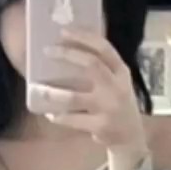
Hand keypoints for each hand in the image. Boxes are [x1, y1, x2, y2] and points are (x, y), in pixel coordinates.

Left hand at [29, 29, 147, 155]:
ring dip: (54, 94)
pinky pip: (72, 119)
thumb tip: (71, 48)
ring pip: (74, 97)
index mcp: (122, 72)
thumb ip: (102, 68)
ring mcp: (109, 107)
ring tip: (39, 90)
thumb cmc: (119, 105)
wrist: (132, 138)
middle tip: (48, 51)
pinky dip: (58, 117)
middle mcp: (117, 87)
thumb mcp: (118, 83)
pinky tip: (50, 115)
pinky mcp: (100, 125)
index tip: (64, 31)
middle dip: (67, 55)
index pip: (104, 48)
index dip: (84, 37)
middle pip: (91, 64)